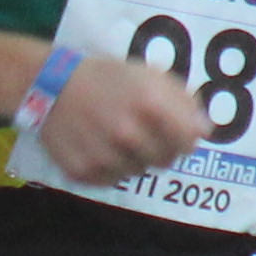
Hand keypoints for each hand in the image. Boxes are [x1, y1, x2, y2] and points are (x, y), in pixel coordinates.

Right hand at [28, 46, 212, 184]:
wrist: (51, 85)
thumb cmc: (106, 78)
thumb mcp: (149, 75)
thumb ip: (182, 100)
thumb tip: (204, 130)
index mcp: (149, 105)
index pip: (189, 142)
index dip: (186, 137)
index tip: (177, 131)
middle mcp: (128, 134)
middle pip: (166, 161)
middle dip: (162, 148)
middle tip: (144, 132)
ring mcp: (105, 156)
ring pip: (139, 172)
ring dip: (135, 158)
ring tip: (117, 137)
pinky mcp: (84, 172)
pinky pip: (112, 180)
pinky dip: (111, 167)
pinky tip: (100, 146)